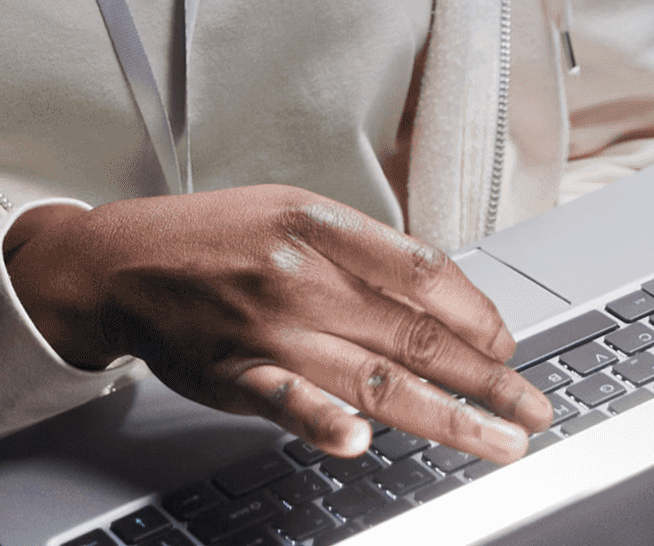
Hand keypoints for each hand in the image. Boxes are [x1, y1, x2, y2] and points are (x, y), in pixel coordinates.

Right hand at [4, 187, 553, 467]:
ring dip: (447, 416)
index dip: (477, 312)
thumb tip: (436, 295)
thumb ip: (361, 252)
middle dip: (487, 377)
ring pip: (374, 378)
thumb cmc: (214, 237)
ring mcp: (269, 328)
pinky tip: (357, 442)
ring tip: (497, 440)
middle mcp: (303, 275)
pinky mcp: (235, 374)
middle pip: (415, 334)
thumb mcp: (293, 211)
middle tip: (531, 406)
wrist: (122, 262)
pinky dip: (321, 421)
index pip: (423, 270)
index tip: (508, 343)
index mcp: (322, 226)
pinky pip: (286, 399)